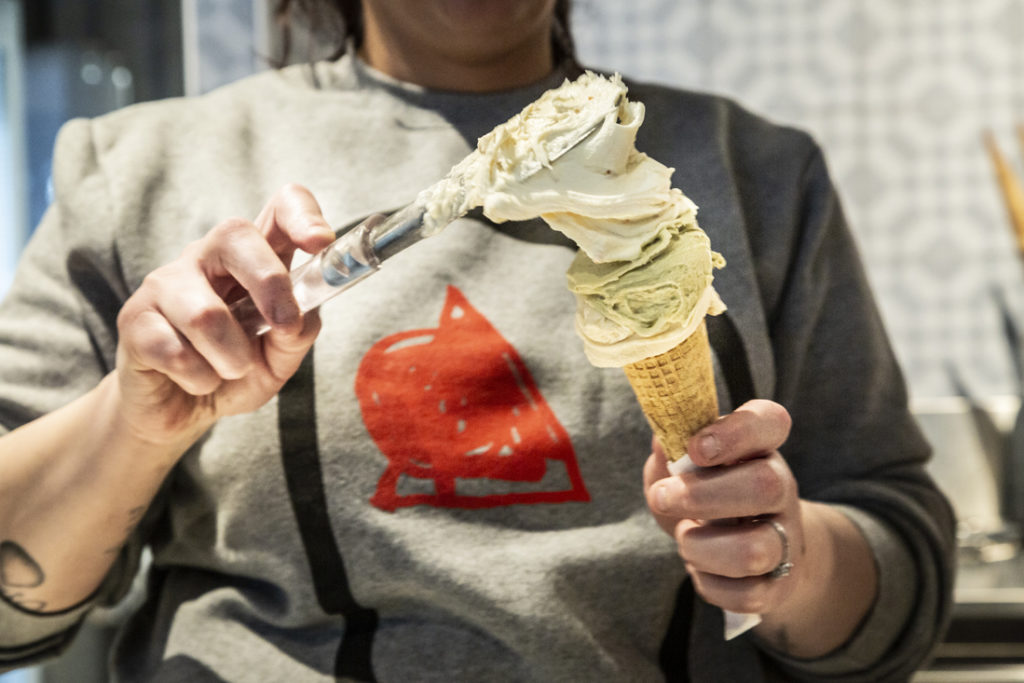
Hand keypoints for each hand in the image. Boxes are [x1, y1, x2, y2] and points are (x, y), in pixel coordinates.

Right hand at [114, 183, 336, 447]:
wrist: (181, 413)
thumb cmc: (234, 373)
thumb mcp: (279, 359)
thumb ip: (296, 334)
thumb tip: (299, 316)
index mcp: (253, 259)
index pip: (279, 209)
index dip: (302, 214)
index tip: (321, 242)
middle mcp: (207, 258)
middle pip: (234, 233)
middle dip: (270, 283)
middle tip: (283, 326)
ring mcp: (166, 283)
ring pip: (205, 312)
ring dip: (232, 358)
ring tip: (231, 371)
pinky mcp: (134, 317)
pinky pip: (174, 350)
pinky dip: (200, 379)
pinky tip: (197, 381)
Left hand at [643, 399, 800, 615]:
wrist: (749, 548)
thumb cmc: (707, 494)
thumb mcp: (686, 466)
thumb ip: (671, 449)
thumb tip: (661, 441)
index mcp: (759, 447)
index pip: (769, 421)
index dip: (734, 431)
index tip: (695, 448)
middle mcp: (781, 488)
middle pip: (765, 486)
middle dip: (701, 496)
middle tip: (662, 498)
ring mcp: (786, 537)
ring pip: (754, 550)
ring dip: (701, 547)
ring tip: (686, 537)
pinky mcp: (779, 583)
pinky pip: (747, 594)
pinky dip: (709, 583)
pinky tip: (700, 568)